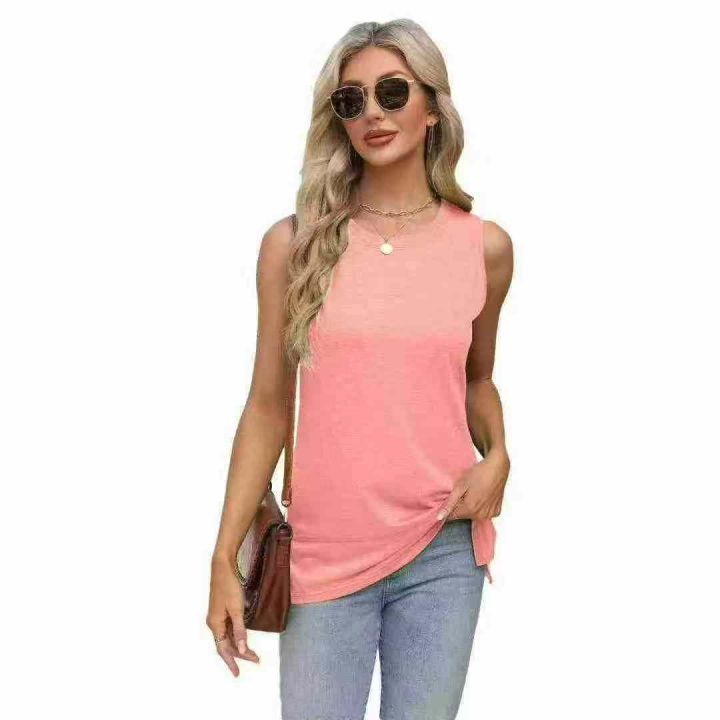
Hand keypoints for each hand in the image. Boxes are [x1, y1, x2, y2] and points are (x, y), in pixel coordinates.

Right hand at [206, 556, 260, 675]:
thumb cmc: (229, 587)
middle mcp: (214, 623)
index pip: (223, 649)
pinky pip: (228, 629)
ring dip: (239, 645)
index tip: (238, 674)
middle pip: (226, 644)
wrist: (222, 567)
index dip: (231, 662)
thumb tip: (242, 649)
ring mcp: (217, 617)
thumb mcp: (237, 610)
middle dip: (240, 653)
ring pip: (227, 637)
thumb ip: (240, 630)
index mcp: (215, 624)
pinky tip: (243, 638)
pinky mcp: (222, 611)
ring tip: (252, 653)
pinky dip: (236, 635)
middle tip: (256, 660)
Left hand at [437, 451, 509, 521]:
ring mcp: (490, 514)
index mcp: (470, 509)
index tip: (455, 496)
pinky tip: (483, 496)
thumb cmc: (478, 474)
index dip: (451, 506)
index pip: (453, 516)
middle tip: (466, 491)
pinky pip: (484, 513)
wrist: (497, 467)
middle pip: (464, 515)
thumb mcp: (460, 486)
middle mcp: (481, 515)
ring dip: (471, 507)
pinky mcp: (497, 511)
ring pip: (474, 515)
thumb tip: (439, 518)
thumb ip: (449, 504)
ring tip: (475, 492)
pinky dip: (482, 507)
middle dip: (461, 505)